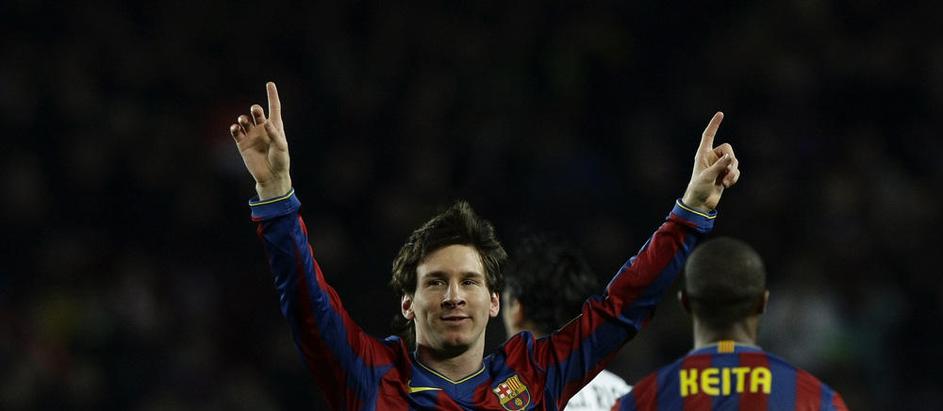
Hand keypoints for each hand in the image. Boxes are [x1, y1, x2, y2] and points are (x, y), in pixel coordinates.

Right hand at [230, 82, 291, 199]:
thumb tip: (265, 123)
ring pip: (244, 120)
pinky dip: (234, 128)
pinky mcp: (242, 143)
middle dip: (255, 109)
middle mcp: (262, 129)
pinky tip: (236, 128)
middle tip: (256, 111)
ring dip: (243, 118)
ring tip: (243, 121)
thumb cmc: (280, 161)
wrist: (271, 176)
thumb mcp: (281, 147)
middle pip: (257, 112)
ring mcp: (252, 135)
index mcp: (275, 127)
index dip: (272, 96)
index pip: (274, 108)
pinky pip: (236, 131)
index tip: (270, 83)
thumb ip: (274, 134)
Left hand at [681, 112, 739, 211]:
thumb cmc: (699, 188)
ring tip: (727, 182)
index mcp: (703, 154)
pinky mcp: (725, 174)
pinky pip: (736, 171)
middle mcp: (712, 158)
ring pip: (734, 161)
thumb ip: (719, 166)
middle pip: (728, 150)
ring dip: (733, 172)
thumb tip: (730, 157)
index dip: (714, 125)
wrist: (701, 203)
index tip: (720, 114)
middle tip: (728, 173)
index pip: (709, 136)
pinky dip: (734, 177)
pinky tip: (727, 185)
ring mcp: (719, 166)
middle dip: (731, 161)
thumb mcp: (708, 176)